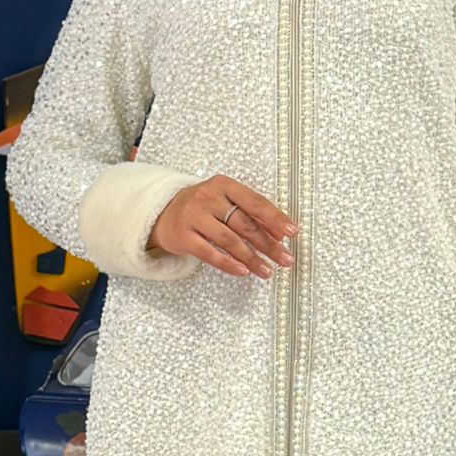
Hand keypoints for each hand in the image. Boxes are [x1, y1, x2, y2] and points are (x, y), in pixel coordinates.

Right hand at [147, 174, 299, 278]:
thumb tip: (278, 234)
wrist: (163, 214)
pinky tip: (243, 271)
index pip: (255, 202)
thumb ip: (249, 214)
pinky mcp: (183, 236)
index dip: (275, 218)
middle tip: (285, 258)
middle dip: (268, 244)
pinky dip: (229, 264)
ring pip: (230, 240)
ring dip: (252, 258)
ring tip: (267, 270)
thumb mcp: (224, 201)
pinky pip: (210, 253)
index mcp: (224, 185)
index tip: (291, 232)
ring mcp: (194, 216)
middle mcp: (208, 198)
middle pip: (245, 224)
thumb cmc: (202, 208)